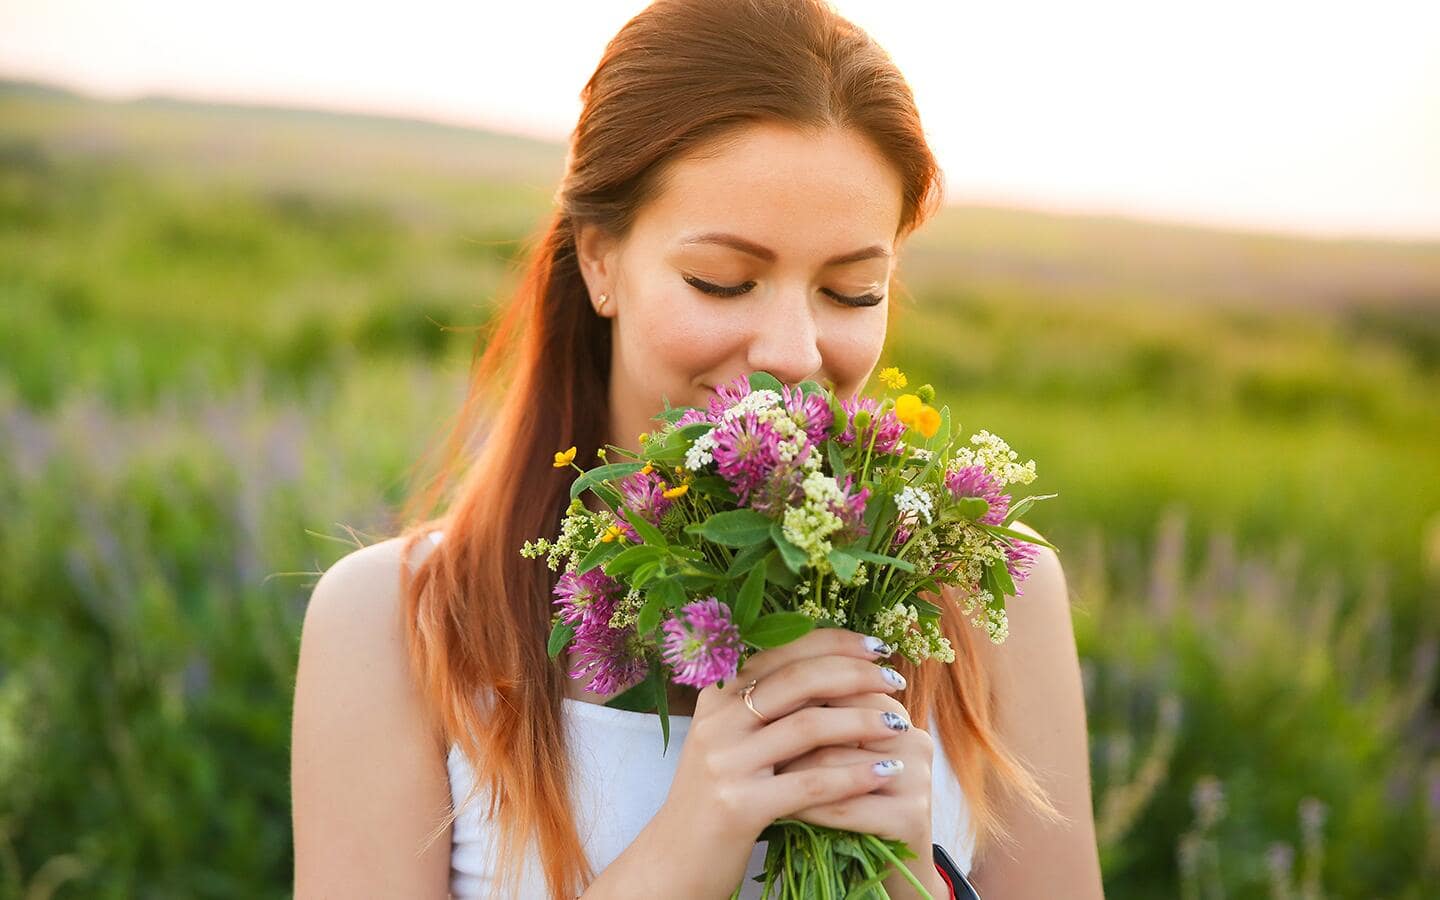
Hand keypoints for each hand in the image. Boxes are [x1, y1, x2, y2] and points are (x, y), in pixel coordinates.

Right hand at [621, 628, 908, 897]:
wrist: (675, 861)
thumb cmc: (716, 796)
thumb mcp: (730, 740)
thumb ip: (767, 706)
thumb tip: (836, 670)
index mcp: (716, 695)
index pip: (782, 651)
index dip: (834, 643)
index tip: (877, 647)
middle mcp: (717, 720)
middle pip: (798, 680)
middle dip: (856, 675)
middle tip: (896, 681)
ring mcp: (725, 762)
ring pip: (808, 727)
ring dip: (863, 721)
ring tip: (898, 725)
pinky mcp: (739, 805)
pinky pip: (810, 782)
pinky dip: (854, 775)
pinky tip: (884, 772)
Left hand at [774, 692, 947, 898]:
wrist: (888, 871)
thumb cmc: (852, 807)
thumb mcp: (838, 757)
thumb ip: (817, 719)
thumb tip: (756, 684)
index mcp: (897, 714)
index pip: (840, 684)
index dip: (795, 695)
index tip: (755, 707)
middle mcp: (913, 738)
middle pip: (835, 718)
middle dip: (787, 731)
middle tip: (749, 741)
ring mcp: (917, 777)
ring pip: (832, 761)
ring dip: (788, 772)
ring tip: (759, 776)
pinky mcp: (912, 816)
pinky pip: (843, 804)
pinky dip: (807, 808)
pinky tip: (781, 810)